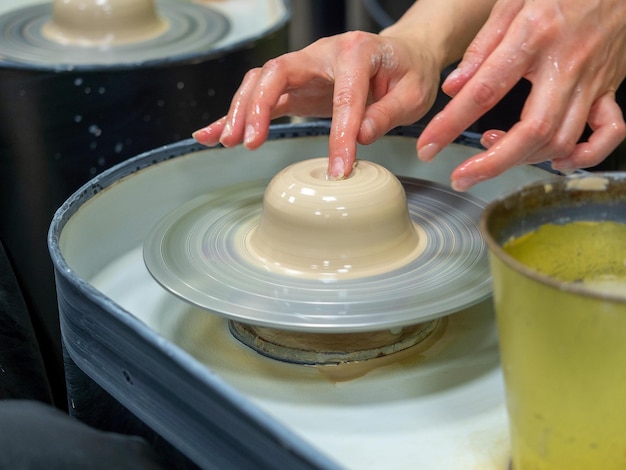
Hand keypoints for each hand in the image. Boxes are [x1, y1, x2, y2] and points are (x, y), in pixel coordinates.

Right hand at [193, 31, 441, 178]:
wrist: (403, 54)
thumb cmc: (409, 71)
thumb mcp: (413, 93)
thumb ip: (388, 113)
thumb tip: (360, 137)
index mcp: (356, 52)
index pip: (343, 96)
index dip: (339, 134)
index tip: (338, 168)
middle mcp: (322, 54)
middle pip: (277, 72)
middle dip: (258, 106)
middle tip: (249, 142)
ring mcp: (305, 69)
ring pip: (260, 81)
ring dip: (241, 110)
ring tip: (228, 142)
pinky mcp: (296, 87)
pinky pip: (260, 96)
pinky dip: (236, 114)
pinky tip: (212, 132)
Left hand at [417, 0, 625, 190]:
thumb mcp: (512, 1)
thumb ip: (481, 46)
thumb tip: (453, 87)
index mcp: (534, 37)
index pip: (485, 91)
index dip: (451, 124)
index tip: (428, 146)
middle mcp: (566, 64)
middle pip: (532, 130)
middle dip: (492, 163)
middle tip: (461, 177)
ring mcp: (593, 80)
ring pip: (562, 138)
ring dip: (524, 158)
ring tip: (493, 152)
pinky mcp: (611, 88)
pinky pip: (609, 133)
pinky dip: (583, 155)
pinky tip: (556, 160)